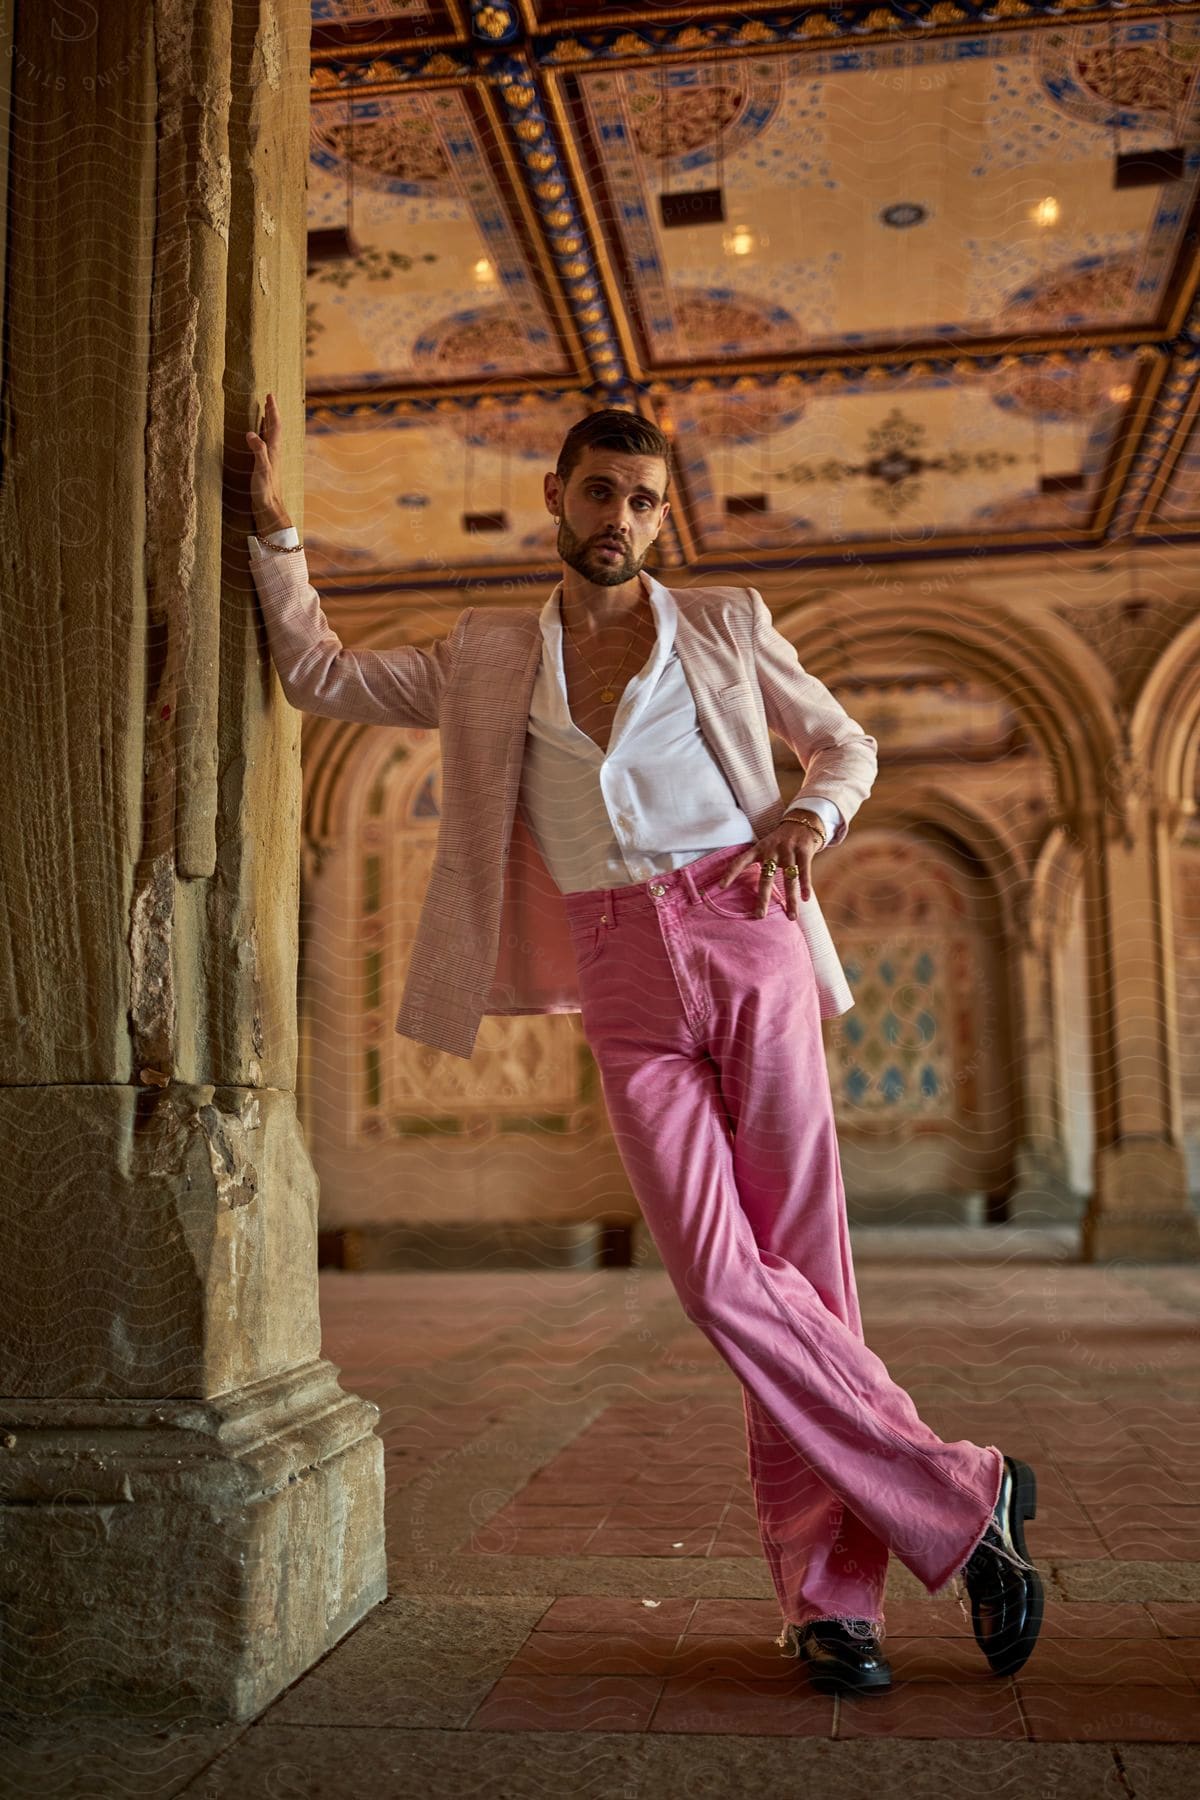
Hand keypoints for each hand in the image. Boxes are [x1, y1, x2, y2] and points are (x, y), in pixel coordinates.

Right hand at [245, 392, 291, 534]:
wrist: (269, 508)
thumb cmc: (265, 490)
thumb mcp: (261, 469)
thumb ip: (258, 451)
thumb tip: (251, 433)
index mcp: (273, 450)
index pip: (274, 425)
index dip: (272, 410)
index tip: (269, 395)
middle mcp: (274, 452)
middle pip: (273, 427)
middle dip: (270, 412)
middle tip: (268, 398)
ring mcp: (270, 459)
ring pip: (270, 435)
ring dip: (267, 422)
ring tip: (263, 412)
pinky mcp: (265, 466)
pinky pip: (264, 444)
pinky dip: (261, 435)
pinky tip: (258, 437)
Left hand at [716, 816, 824, 918]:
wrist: (802, 821)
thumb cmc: (780, 841)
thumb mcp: (765, 846)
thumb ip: (758, 862)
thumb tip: (741, 884)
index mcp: (759, 849)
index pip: (741, 861)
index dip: (730, 873)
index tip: (721, 887)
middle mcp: (772, 850)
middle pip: (766, 877)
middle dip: (763, 898)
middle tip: (760, 916)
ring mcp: (788, 850)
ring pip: (789, 878)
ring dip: (790, 899)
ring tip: (791, 916)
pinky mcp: (804, 851)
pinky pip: (804, 871)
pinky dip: (805, 885)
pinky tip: (806, 898)